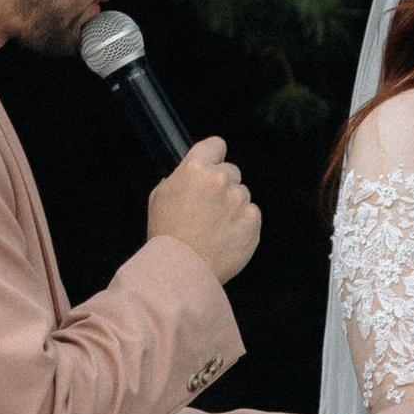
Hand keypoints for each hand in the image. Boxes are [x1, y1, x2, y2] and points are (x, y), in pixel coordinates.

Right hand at [148, 134, 260, 284]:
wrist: (182, 269)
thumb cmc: (167, 235)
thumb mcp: (160, 196)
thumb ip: (179, 178)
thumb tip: (191, 175)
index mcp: (195, 169)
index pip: (216, 144)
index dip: (214, 156)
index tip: (213, 166)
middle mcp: (220, 179)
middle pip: (231, 171)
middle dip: (223, 185)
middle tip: (209, 207)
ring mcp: (239, 199)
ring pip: (242, 194)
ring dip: (233, 206)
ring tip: (214, 227)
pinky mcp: (253, 220)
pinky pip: (252, 214)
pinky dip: (242, 224)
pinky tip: (225, 236)